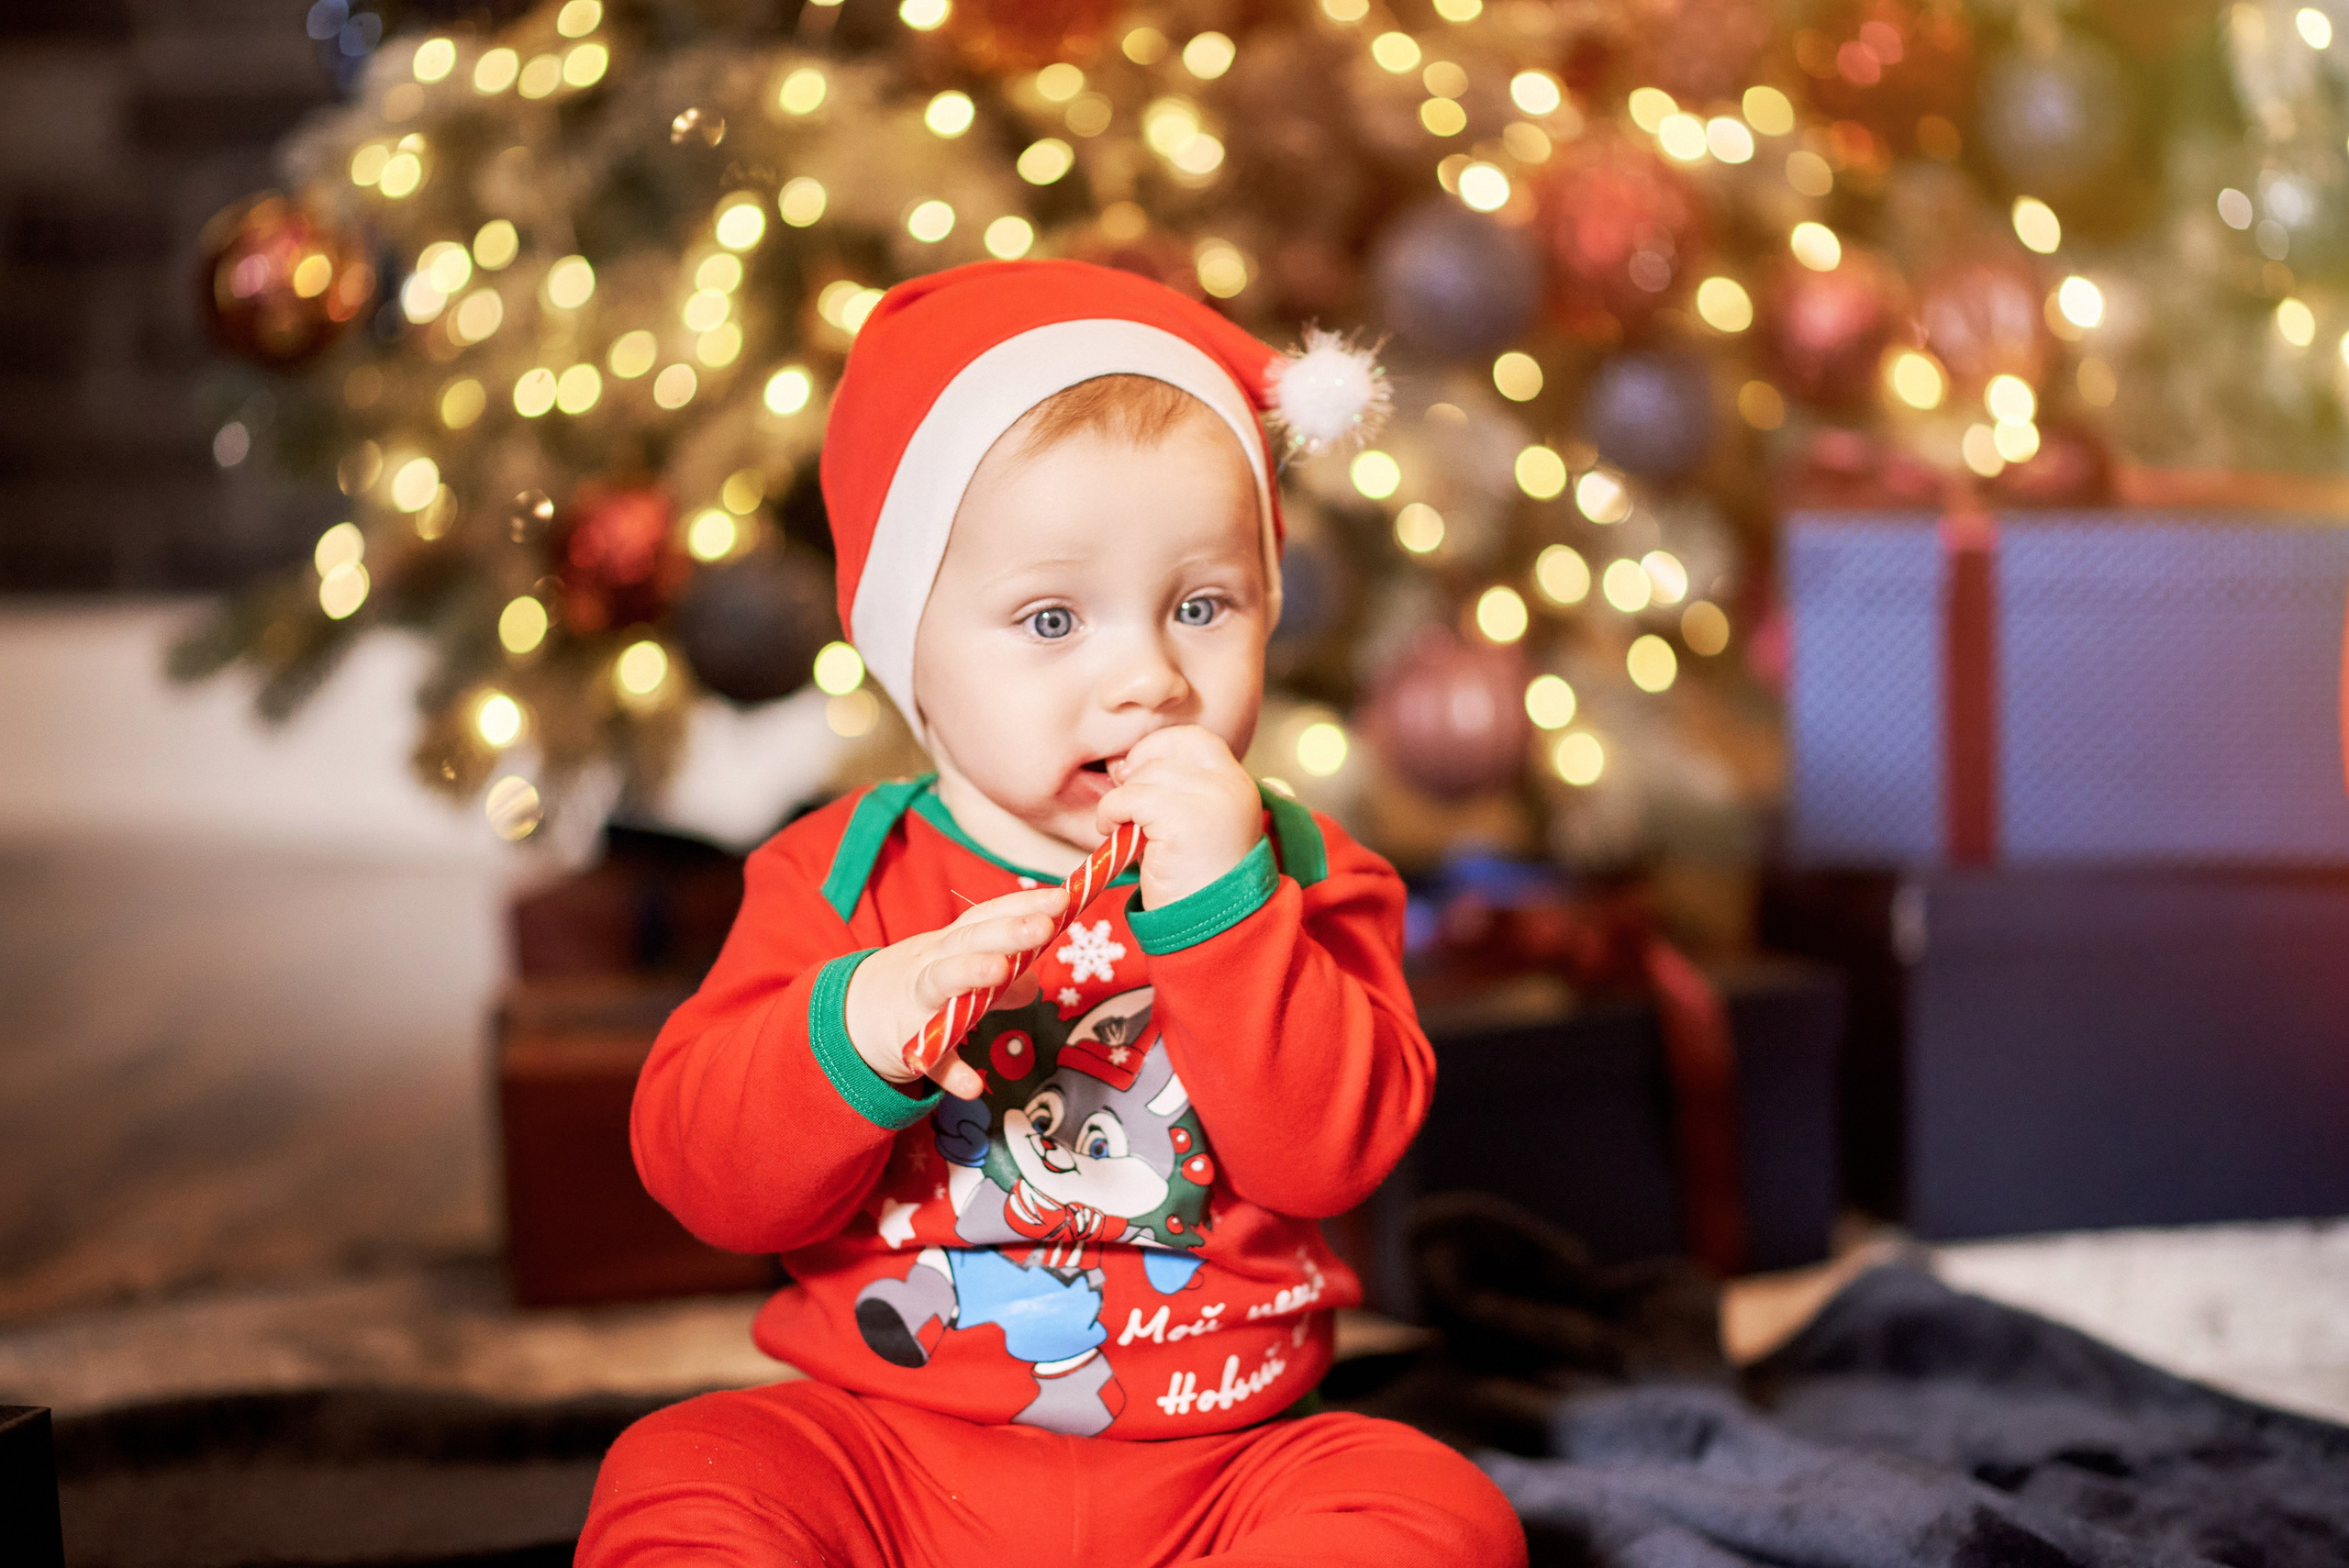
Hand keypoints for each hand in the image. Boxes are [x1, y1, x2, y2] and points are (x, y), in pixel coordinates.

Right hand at [843, 884, 1067, 1098]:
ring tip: (1000, 972)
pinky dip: (951, 1072)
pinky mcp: (910, 1044)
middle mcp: (933, 964)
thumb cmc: (923, 985)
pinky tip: (972, 1087)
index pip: (987, 916)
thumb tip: (1035, 983)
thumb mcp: (961, 971)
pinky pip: (931, 1058)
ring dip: (969, 974)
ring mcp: (918, 1002)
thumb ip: (1004, 975)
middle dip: (1005, 932)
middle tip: (1043, 926)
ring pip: (941, 983)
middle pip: (969, 941)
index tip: (1061, 899)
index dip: (1022, 906)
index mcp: (951, 944)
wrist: (855, 1017)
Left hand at [1097, 725, 1261, 910]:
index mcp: (1237, 784)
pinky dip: (1111, 813)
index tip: (1136, 776)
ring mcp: (1211, 800)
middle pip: (1166, 751)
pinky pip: (1129, 798)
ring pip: (1145, 775)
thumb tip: (1122, 763)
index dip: (1158, 748)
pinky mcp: (1183, 819)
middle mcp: (1230, 786)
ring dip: (1120, 800)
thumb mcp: (1194, 826)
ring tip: (1119, 829)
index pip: (1193, 738)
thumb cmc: (1196, 883)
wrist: (1214, 929)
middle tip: (1123, 807)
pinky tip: (1111, 834)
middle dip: (1135, 774)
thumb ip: (1173, 792)